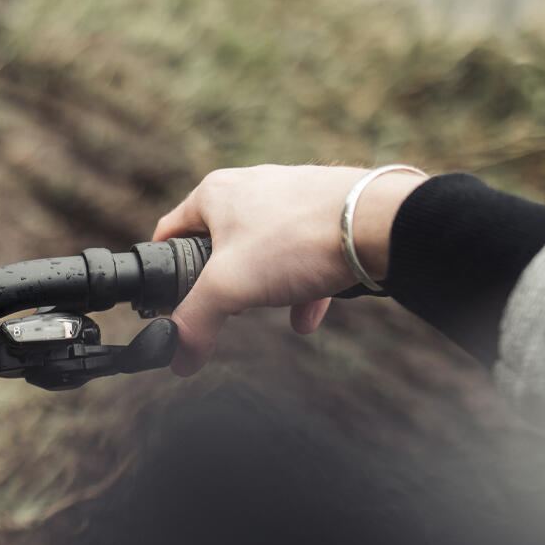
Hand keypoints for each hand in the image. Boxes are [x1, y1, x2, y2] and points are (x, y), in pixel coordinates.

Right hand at [152, 164, 426, 374]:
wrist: (377, 222)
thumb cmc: (295, 241)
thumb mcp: (228, 288)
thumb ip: (195, 323)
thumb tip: (177, 357)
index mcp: (214, 194)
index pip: (170, 232)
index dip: (166, 271)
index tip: (172, 302)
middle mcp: (250, 187)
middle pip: (218, 242)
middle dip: (221, 281)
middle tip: (227, 307)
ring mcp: (290, 197)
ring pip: (263, 248)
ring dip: (262, 284)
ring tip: (266, 309)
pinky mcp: (325, 212)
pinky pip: (302, 253)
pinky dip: (300, 286)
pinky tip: (305, 318)